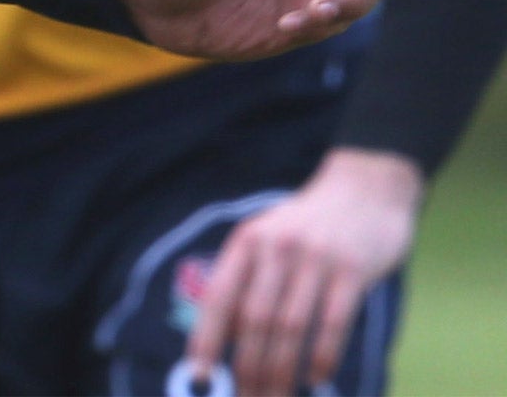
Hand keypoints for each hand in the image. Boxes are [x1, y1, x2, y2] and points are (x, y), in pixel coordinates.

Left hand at [187, 148, 421, 394]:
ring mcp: (317, 259)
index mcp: (248, 241)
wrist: (366, 187)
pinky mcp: (354, 271)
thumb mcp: (268, 237)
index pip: (220, 296)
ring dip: (282, 371)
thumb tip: (224, 338)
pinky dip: (322, 356)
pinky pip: (333, 323)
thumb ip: (247, 279)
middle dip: (248, 367)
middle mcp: (277, 248)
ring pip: (290, 327)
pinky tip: (316, 380)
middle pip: (255, 319)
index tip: (198, 375)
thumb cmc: (308, 224)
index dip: (207, 337)